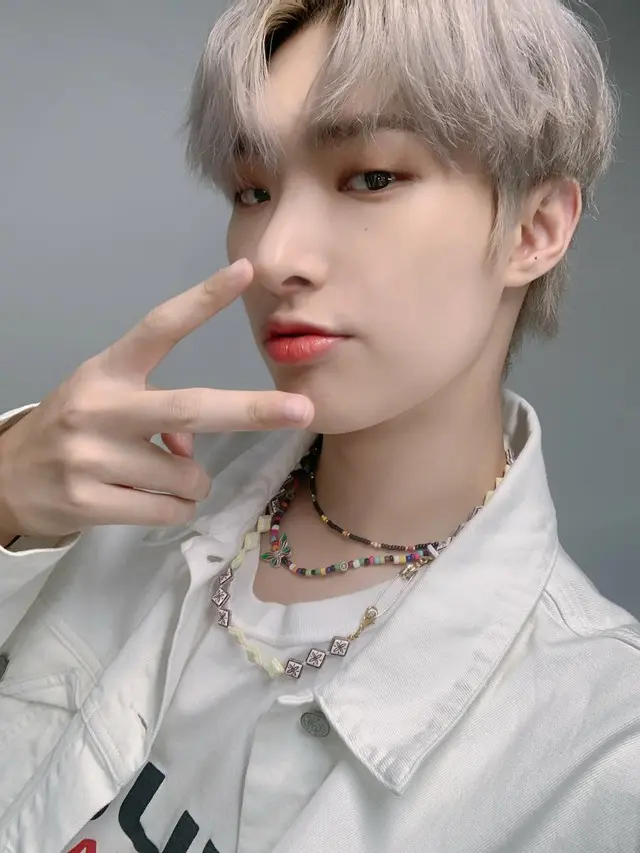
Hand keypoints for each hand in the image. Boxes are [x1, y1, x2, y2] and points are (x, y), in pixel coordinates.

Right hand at [0, 260, 313, 538]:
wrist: (6, 477)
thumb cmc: (73, 430)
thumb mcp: (106, 402)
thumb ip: (156, 411)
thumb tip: (191, 451)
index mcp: (108, 370)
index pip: (160, 327)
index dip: (203, 299)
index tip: (246, 272)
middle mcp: (100, 407)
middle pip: (190, 408)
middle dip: (251, 410)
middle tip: (302, 410)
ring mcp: (91, 456)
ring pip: (185, 476)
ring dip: (191, 482)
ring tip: (154, 476)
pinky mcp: (89, 501)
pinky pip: (168, 509)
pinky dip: (174, 507)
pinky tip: (142, 499)